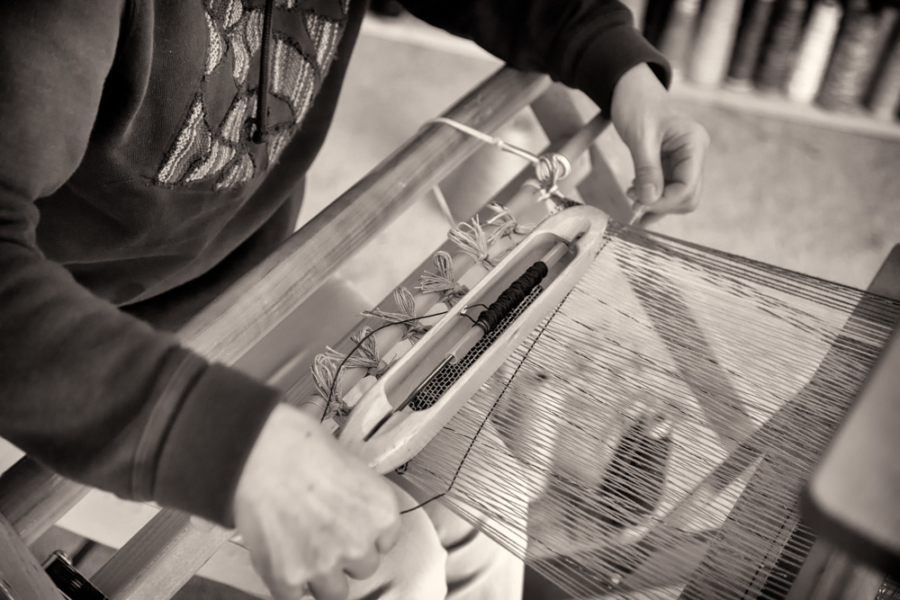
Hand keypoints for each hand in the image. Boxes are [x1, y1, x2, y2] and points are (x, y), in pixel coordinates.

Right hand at [234, 403, 400, 599]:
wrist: (261, 452)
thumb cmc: (301, 446)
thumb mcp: (351, 467)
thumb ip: (359, 503)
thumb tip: (351, 516)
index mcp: (382, 513)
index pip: (385, 543)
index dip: (364, 535)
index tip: (350, 528)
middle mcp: (360, 543)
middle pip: (363, 568)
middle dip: (345, 555)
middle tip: (323, 536)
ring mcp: (325, 564)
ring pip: (335, 592)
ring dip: (321, 576)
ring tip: (301, 549)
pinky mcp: (290, 578)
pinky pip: (294, 595)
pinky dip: (287, 582)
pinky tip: (280, 556)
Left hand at [610, 63, 709, 225]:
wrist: (630, 90)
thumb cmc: (637, 104)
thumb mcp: (640, 138)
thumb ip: (647, 170)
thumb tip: (649, 200)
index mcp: (694, 144)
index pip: (688, 187)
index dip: (665, 201)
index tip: (640, 204)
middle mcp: (695, 154)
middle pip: (687, 196)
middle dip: (662, 205)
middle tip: (634, 203)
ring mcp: (684, 160)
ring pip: (678, 196)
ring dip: (656, 202)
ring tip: (632, 195)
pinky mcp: (672, 164)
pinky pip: (667, 189)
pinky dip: (652, 195)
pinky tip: (635, 191)